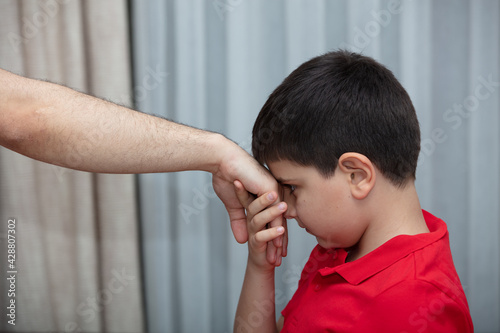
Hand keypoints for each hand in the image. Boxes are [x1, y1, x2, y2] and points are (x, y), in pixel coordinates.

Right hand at [211, 140, 287, 263]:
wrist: (223, 161)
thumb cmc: (226, 176)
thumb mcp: (234, 204)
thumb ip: (239, 220)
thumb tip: (241, 239)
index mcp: (264, 194)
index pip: (271, 219)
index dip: (272, 236)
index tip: (273, 252)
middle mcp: (272, 192)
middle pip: (278, 222)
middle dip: (279, 242)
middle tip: (279, 260)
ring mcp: (273, 191)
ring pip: (278, 221)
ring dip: (278, 241)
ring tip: (277, 258)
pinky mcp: (270, 191)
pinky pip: (275, 215)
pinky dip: (275, 231)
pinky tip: (277, 244)